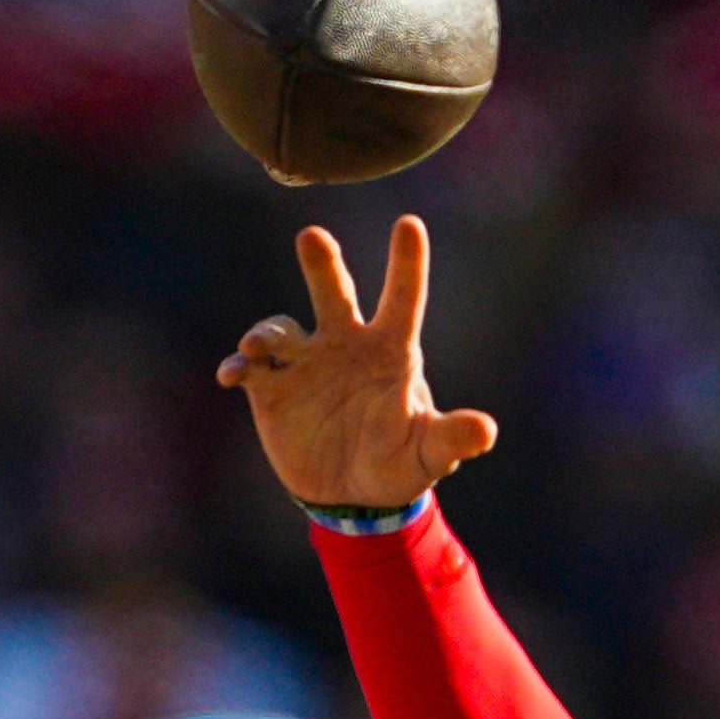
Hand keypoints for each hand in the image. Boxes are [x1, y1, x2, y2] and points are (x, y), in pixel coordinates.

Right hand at [218, 214, 499, 511]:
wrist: (352, 493)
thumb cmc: (399, 462)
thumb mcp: (429, 454)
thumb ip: (452, 438)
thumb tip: (486, 432)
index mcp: (390, 350)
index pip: (402, 300)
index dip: (407, 264)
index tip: (409, 224)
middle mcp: (345, 343)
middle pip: (334, 293)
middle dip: (323, 264)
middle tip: (313, 237)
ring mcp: (305, 361)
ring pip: (282, 329)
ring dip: (268, 333)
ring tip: (260, 347)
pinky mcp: (271, 386)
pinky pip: (250, 367)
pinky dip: (240, 366)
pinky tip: (232, 375)